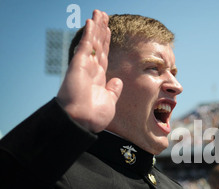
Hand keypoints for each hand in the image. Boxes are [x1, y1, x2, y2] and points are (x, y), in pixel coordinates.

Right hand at [56, 10, 122, 132]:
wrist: (82, 121)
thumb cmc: (94, 116)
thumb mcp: (109, 102)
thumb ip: (113, 90)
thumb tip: (117, 80)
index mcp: (98, 79)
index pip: (103, 55)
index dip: (106, 42)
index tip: (108, 30)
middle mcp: (91, 70)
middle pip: (98, 45)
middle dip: (101, 30)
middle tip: (103, 15)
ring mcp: (84, 66)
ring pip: (93, 42)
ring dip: (96, 27)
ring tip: (99, 13)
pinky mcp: (79, 65)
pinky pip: (86, 46)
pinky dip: (90, 33)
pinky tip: (92, 22)